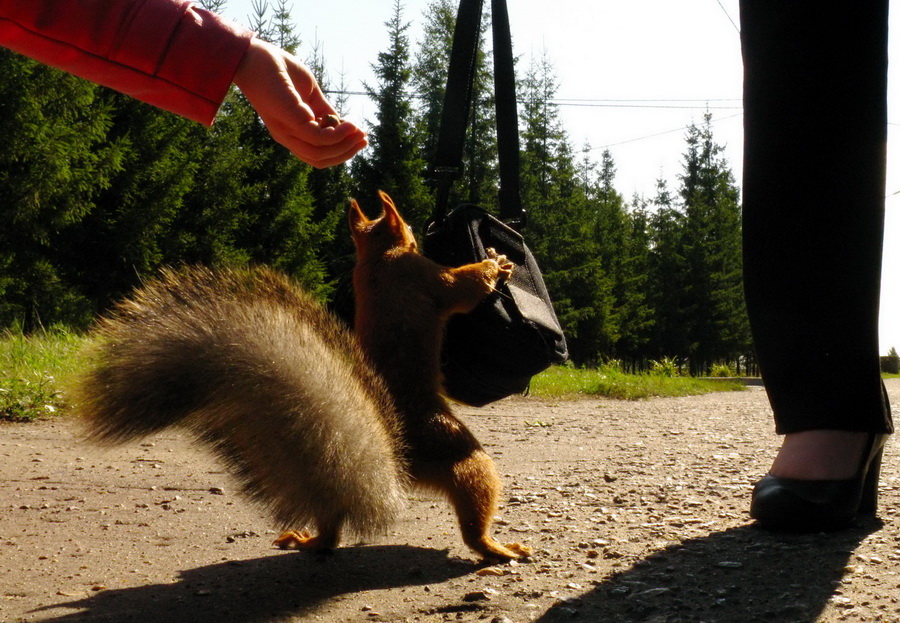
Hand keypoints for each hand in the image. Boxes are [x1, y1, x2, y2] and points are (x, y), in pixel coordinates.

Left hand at [233, 38, 367, 167]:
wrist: (254, 54)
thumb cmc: (279, 70)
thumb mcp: (309, 93)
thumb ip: (324, 110)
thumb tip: (344, 123)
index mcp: (290, 132)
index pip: (316, 154)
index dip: (341, 150)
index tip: (361, 138)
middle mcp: (286, 136)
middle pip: (319, 160)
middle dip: (345, 152)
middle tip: (364, 139)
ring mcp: (285, 130)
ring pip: (319, 155)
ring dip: (343, 147)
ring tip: (359, 133)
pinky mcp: (289, 119)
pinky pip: (317, 137)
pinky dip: (337, 135)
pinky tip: (349, 125)